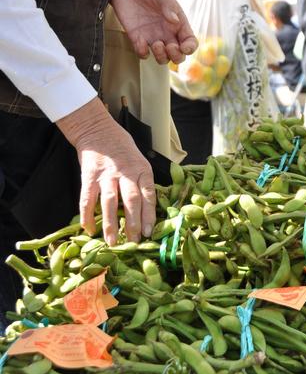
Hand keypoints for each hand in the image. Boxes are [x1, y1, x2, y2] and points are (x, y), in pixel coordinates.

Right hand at [57, 98, 155, 244]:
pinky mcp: (89, 176)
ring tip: (113, 241)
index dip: (149, 215)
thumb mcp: (139, 161)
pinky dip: (87, 215)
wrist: (98, 130)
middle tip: (135, 242)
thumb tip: (148, 210)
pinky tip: (89, 229)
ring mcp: (106, 175)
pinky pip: (88, 199)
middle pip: (131, 200)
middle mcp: (125, 172)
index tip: (150, 233)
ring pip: (110, 202)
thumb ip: (142, 182)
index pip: (148, 194)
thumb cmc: (122, 148)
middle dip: (133, 224)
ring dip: (111, 224)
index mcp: (141, 169)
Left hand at [111, 0, 196, 63]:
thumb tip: (174, 20)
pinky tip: (140, 42)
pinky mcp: (136, 37)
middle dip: (176, 56)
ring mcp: (152, 36)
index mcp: (178, 21)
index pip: (190, 41)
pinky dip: (143, 52)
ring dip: (162, 57)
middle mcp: (167, 31)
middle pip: (178, 55)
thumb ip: (168, 4)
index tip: (184, 47)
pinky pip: (143, 53)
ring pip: (162, 58)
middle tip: (169, 46)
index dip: (190, 48)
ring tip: (156, 43)